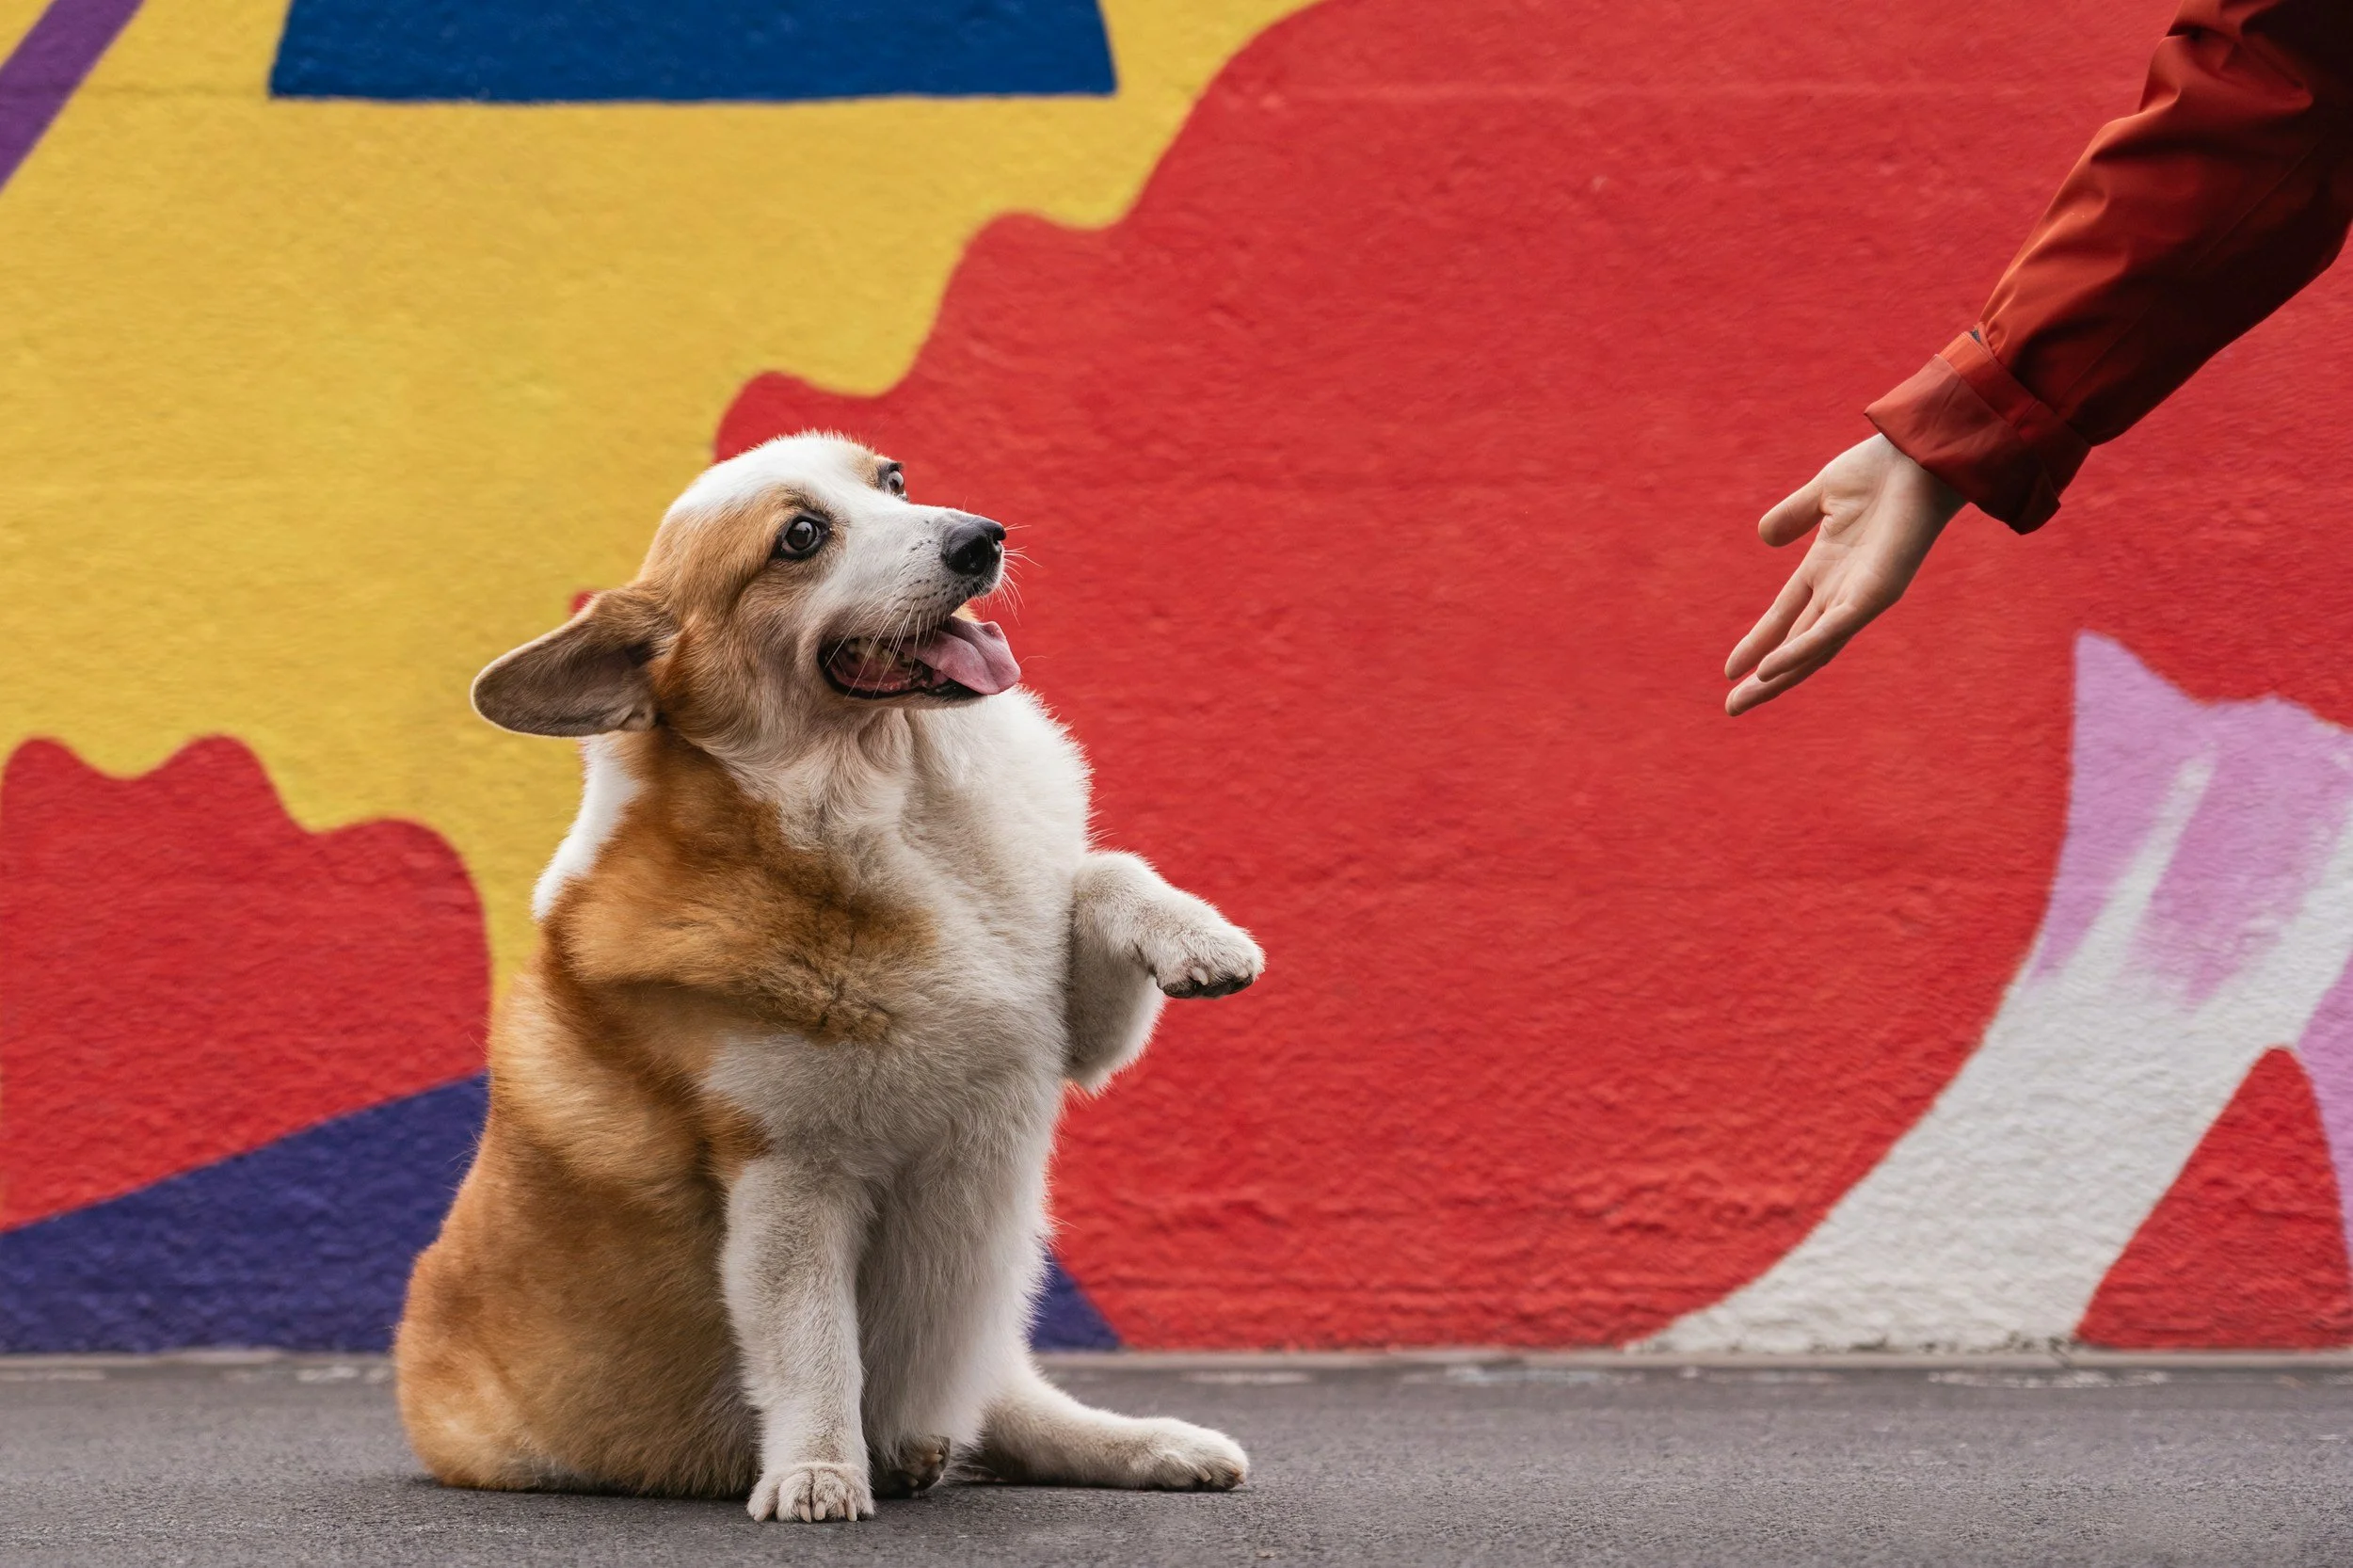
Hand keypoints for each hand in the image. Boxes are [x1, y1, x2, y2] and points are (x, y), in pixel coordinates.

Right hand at [1724, 434, 1962, 715]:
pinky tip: (1769, 669)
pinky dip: (1800, 651)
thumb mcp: (1823, 493)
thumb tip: (1765, 537)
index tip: (1731, 670)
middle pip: (1796, 645)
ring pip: (1811, 649)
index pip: (1786, 616)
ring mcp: (1860, 595)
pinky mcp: (1876, 594)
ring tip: (1743, 702)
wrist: (1922, 452)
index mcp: (1828, 567)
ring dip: (1776, 679)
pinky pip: (1831, 630)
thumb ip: (1793, 516)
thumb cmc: (1883, 467)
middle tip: (1733, 709)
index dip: (1758, 643)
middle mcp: (1843, 588)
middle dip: (1764, 679)